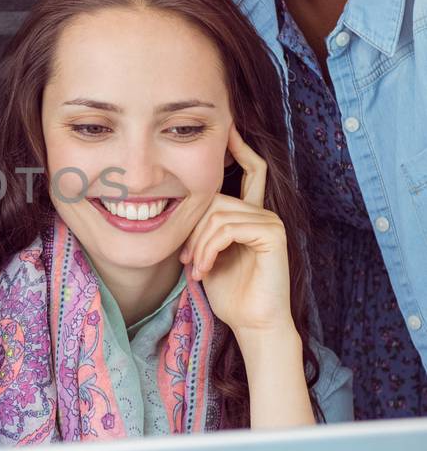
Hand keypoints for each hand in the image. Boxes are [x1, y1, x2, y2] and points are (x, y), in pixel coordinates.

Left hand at [180, 127, 294, 339]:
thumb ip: (201, 226)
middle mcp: (264, 212)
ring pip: (217, 213)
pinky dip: (209, 248)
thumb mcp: (206, 252)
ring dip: (197, 244)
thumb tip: (176, 207)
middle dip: (192, 227)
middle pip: (215, 197)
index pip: (251, 169)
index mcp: (250, 213)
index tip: (226, 128)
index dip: (240, 147)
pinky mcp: (273, 234)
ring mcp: (271, 221)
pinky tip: (205, 269)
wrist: (252, 322)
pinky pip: (228, 227)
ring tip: (194, 269)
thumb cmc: (228, 291)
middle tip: (185, 259)